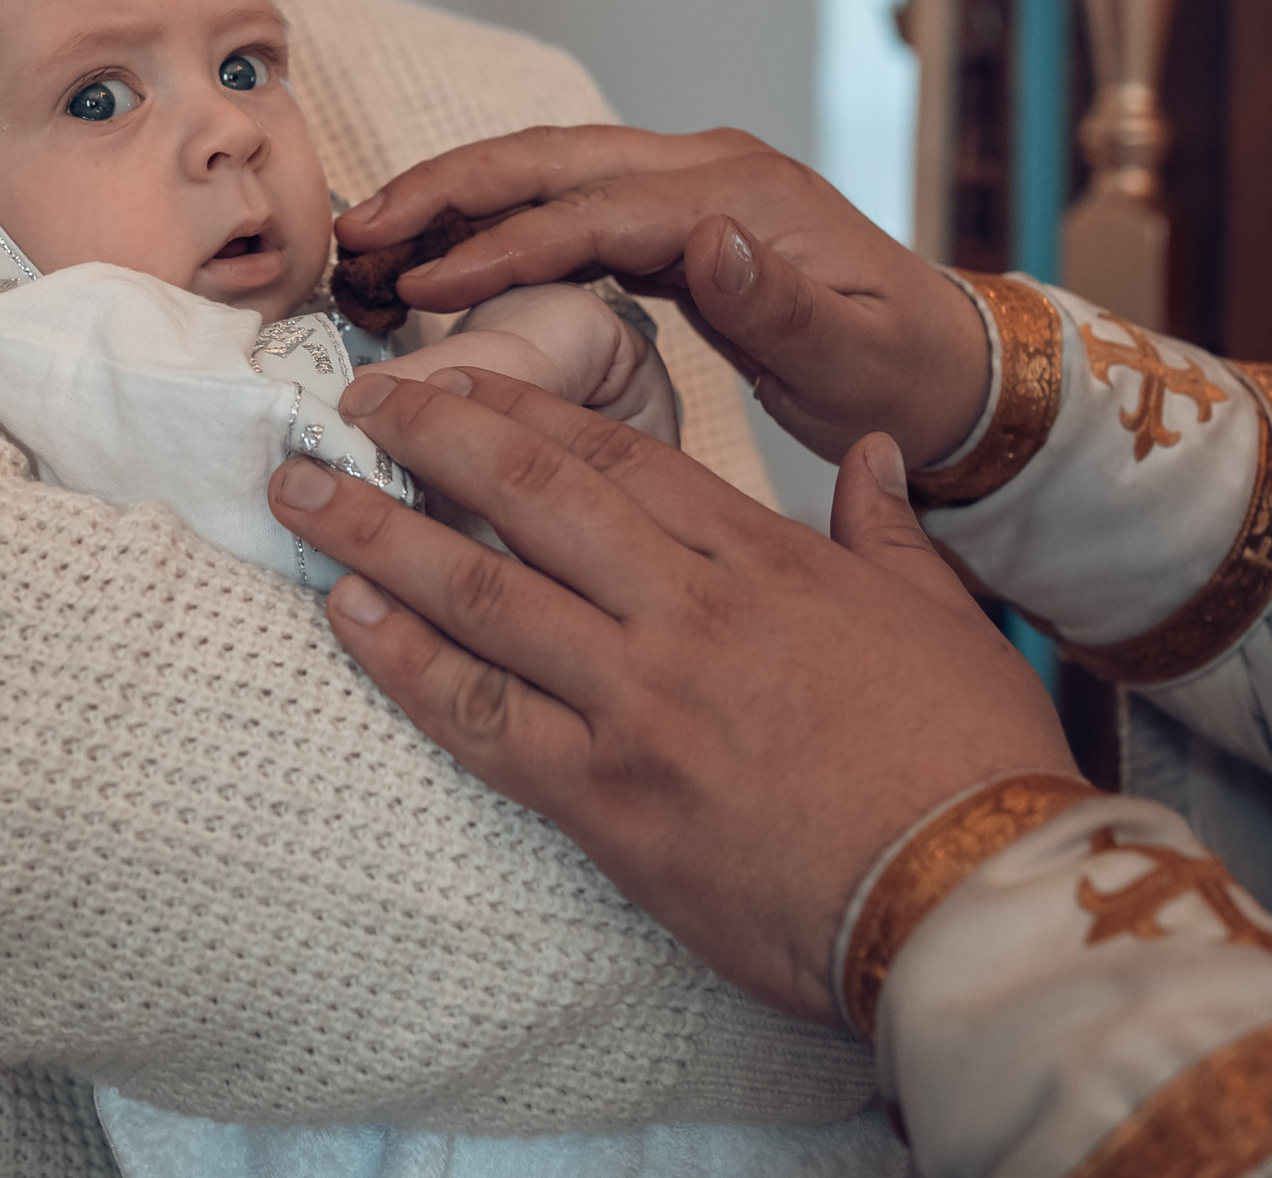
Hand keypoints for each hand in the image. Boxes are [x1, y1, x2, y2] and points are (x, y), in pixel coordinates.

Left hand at [270, 369, 1073, 1025]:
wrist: (970, 895)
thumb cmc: (968, 755)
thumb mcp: (941, 614)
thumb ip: (888, 526)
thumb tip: (875, 454)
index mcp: (761, 558)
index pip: (618, 458)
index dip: (525, 408)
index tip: (458, 377)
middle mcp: (686, 612)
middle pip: (532, 496)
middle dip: (431, 436)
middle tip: (353, 402)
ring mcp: (640, 702)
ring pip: (484, 593)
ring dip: (380, 534)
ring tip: (301, 490)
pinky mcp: (611, 800)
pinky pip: (484, 719)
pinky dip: (406, 662)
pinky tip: (347, 614)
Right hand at [336, 126, 990, 468]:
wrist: (950, 367)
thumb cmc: (905, 372)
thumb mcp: (853, 356)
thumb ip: (778, 303)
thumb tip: (709, 240)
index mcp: (741, 197)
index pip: (595, 208)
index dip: (504, 243)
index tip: (423, 285)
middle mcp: (709, 173)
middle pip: (553, 158)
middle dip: (449, 188)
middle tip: (358, 229)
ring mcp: (690, 190)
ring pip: (550, 173)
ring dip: (460, 198)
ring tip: (373, 239)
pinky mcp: (677, 222)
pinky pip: (569, 207)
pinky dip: (499, 226)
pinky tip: (444, 261)